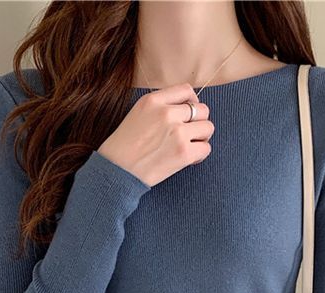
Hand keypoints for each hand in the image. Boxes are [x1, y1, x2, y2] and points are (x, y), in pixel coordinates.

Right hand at [97, 83, 213, 187]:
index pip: (186, 90)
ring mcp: (177, 132)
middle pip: (202, 109)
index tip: (189, 114)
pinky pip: (206, 148)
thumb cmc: (124, 146)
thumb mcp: (137, 113)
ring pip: (208, 128)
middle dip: (198, 122)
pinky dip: (200, 155)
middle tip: (190, 134)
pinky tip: (187, 159)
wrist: (117, 171)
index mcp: (154, 100)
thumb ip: (160, 107)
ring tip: (189, 146)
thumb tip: (186, 109)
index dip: (193, 102)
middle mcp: (167, 113)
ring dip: (201, 138)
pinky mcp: (184, 153)